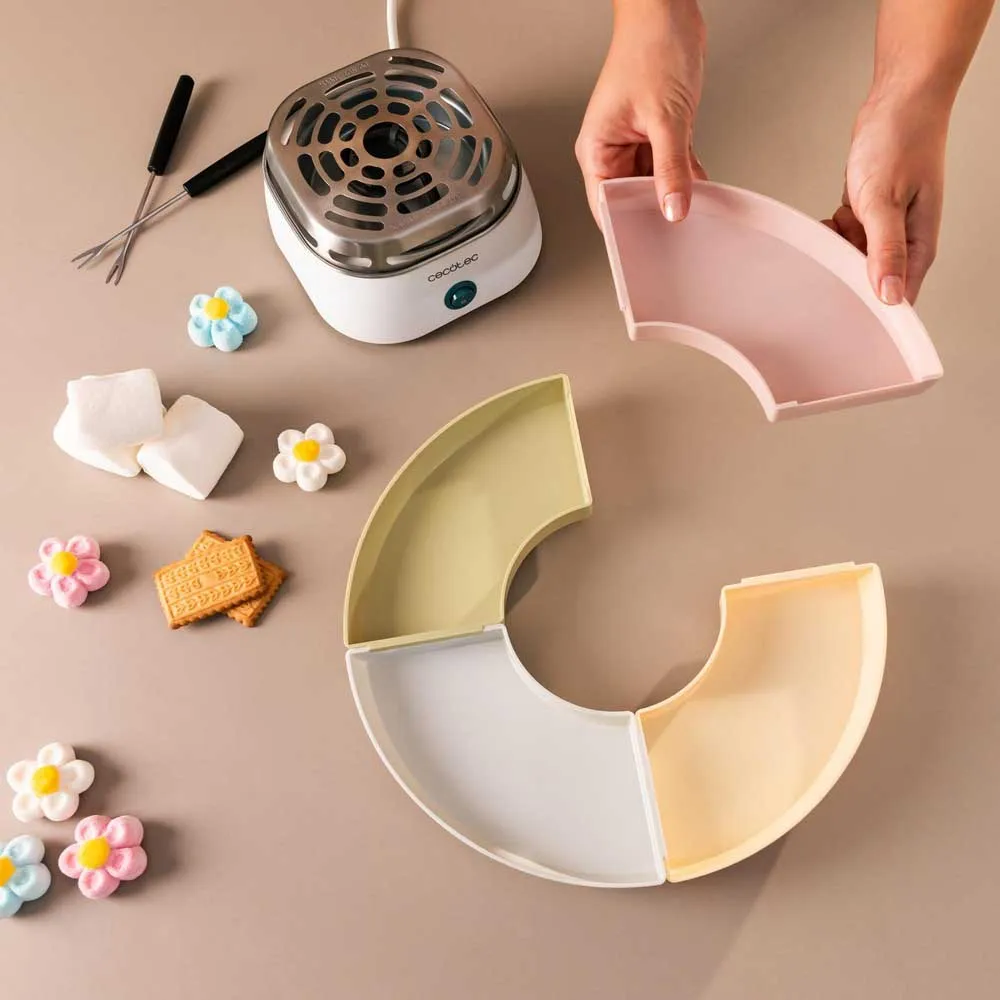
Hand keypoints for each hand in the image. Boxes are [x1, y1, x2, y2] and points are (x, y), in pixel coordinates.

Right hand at [576, 0, 706, 223]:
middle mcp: (611, 149)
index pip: (605, 204)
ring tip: (692, 204)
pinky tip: (699, 182)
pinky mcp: (657, 133)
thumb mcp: (666, 117)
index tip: (644, 246)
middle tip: (675, 227)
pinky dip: (686, 175)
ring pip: (653, 183)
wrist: (668, 10)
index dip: (624, 227)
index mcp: (596, 148)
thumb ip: (671, 168)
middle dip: (653, 210)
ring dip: (674, 191)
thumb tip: (673, 208)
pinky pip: (671, 166)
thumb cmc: (650, 47)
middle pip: (630, 197)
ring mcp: (635, 142)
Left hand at [824, 89, 948, 303]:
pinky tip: (833, 218)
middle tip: (828, 268)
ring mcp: (886, 229)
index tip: (846, 321)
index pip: (900, 300)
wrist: (898, 102)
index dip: (874, 314)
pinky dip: (835, 232)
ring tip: (836, 227)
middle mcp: (904, 242)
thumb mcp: (884, 201)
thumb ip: (885, 250)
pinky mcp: (869, 216)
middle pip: (872, 284)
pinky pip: (846, 239)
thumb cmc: (902, 141)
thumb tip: (890, 295)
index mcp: (919, 247)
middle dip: (847, 280)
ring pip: (854, 261)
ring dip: (838, 251)